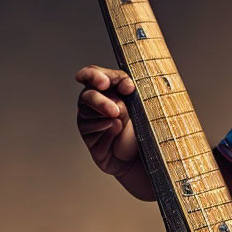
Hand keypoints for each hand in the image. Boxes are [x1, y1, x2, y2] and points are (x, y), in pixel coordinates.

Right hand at [75, 65, 152, 199]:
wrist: (145, 156)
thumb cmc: (145, 127)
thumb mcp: (142, 107)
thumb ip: (133, 95)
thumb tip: (126, 89)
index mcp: (108, 89)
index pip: (94, 75)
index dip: (96, 75)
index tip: (111, 83)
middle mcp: (95, 102)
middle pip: (88, 93)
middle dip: (100, 99)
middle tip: (116, 109)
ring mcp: (90, 120)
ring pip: (86, 110)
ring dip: (103, 112)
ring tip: (118, 118)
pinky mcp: (90, 138)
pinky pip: (91, 130)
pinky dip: (105, 129)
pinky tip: (116, 130)